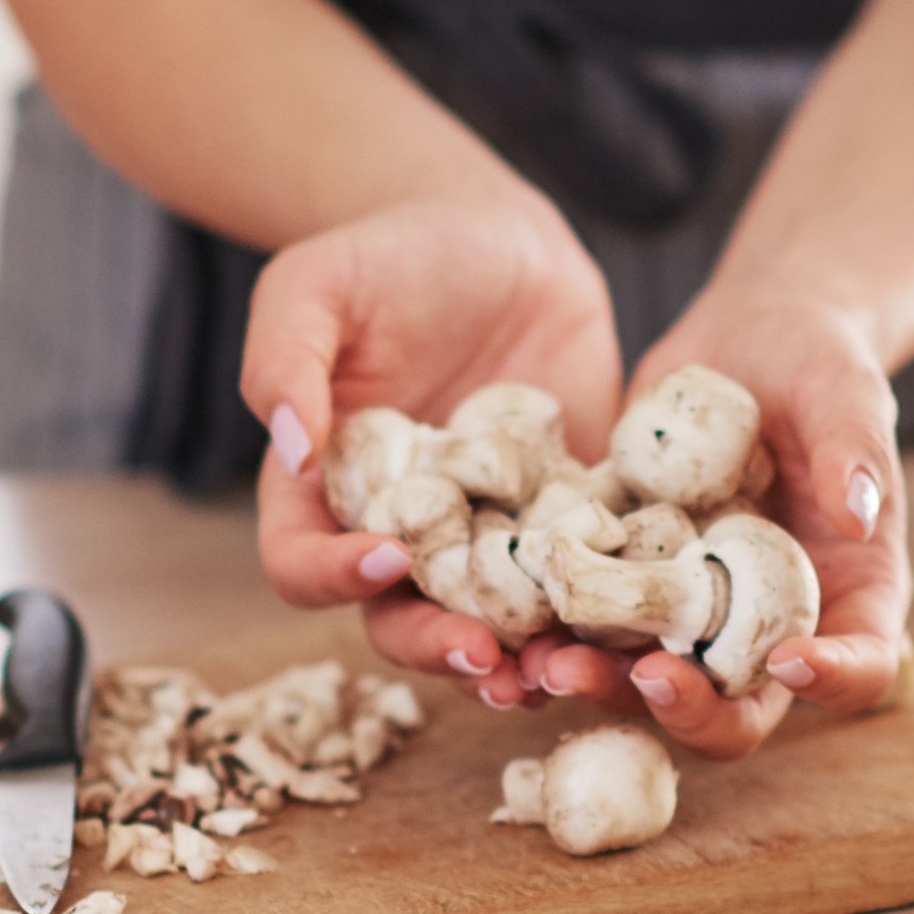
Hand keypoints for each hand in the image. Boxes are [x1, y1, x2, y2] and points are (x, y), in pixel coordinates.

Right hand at [243, 196, 620, 713]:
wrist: (495, 239)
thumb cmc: (386, 256)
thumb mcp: (314, 286)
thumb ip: (285, 361)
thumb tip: (290, 447)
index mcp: (322, 492)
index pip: (302, 562)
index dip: (333, 577)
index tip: (385, 559)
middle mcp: (399, 532)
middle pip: (400, 620)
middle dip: (440, 648)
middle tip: (486, 658)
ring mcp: (484, 535)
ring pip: (493, 623)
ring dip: (522, 661)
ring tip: (560, 674)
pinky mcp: (560, 519)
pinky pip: (576, 580)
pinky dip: (598, 612)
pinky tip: (629, 626)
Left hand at [518, 289, 910, 759]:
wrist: (743, 341)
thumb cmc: (818, 363)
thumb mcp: (845, 394)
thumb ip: (853, 449)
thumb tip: (857, 513)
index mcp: (847, 599)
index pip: (859, 667)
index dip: (832, 681)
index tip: (790, 661)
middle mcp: (768, 626)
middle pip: (740, 706)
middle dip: (690, 708)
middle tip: (646, 680)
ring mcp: (693, 614)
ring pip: (650, 681)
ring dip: (602, 684)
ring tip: (550, 664)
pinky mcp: (628, 583)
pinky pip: (591, 624)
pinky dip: (552, 633)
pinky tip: (509, 626)